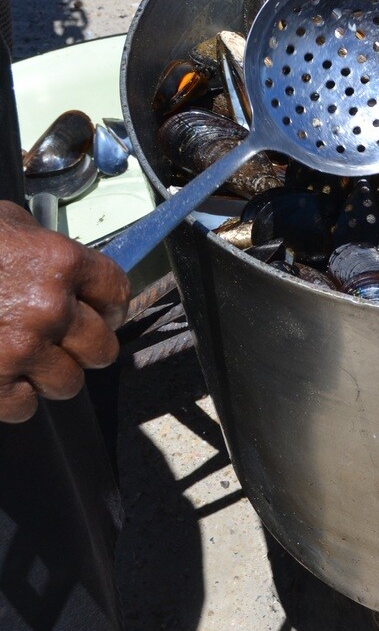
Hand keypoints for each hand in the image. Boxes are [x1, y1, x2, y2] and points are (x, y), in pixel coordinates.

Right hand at [0, 200, 129, 422]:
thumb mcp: (6, 224)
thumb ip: (41, 244)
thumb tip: (61, 264)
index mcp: (61, 264)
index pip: (115, 293)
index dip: (109, 307)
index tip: (101, 314)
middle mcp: (50, 309)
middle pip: (101, 348)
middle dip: (83, 348)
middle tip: (62, 344)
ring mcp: (21, 348)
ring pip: (66, 382)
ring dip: (48, 376)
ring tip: (25, 361)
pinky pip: (24, 406)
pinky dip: (12, 398)